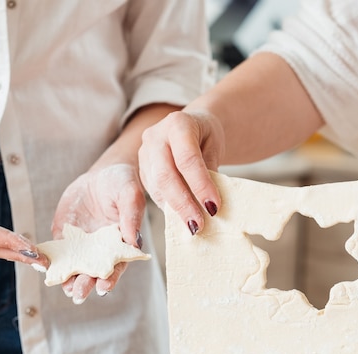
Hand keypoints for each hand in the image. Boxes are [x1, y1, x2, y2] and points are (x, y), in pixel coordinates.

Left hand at [52, 163, 145, 303]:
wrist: (102, 174)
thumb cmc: (122, 184)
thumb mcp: (130, 194)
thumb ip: (132, 216)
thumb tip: (133, 241)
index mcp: (120, 244)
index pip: (116, 266)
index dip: (111, 278)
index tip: (104, 286)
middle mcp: (100, 249)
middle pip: (93, 272)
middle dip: (86, 284)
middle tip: (78, 293)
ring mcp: (81, 244)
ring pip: (74, 266)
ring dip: (68, 278)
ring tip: (65, 288)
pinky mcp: (64, 235)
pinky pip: (56, 251)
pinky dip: (50, 261)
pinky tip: (46, 268)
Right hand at [138, 111, 223, 234]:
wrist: (192, 125)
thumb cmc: (206, 135)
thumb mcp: (215, 146)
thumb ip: (210, 169)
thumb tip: (208, 203)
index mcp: (178, 124)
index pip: (187, 159)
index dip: (200, 185)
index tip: (213, 207)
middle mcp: (156, 136)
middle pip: (166, 174)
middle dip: (183, 203)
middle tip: (198, 224)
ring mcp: (145, 151)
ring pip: (156, 185)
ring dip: (175, 209)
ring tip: (193, 225)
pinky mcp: (141, 166)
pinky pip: (153, 190)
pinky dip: (168, 205)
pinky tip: (181, 216)